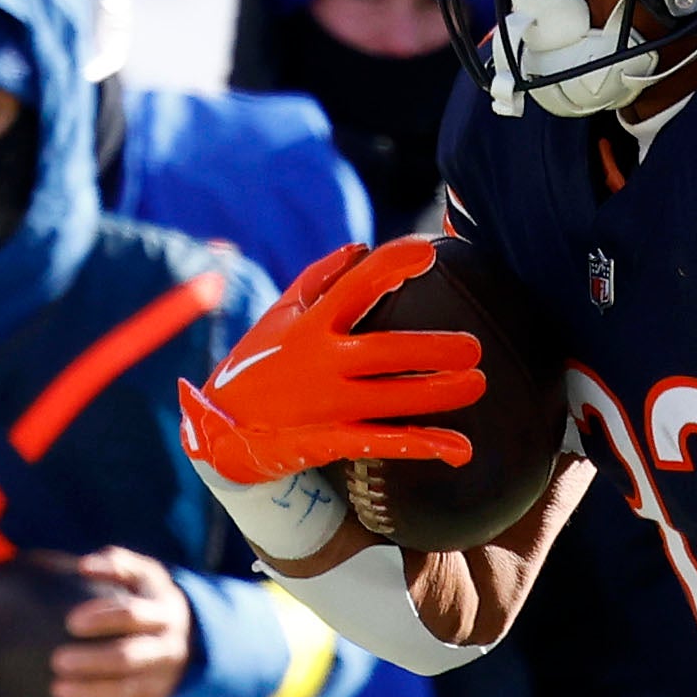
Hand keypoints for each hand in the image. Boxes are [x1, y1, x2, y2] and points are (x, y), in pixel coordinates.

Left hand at [48, 550, 193, 696]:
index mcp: (163, 614)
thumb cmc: (151, 599)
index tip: (71, 621)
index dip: (104, 618)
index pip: (134, 615)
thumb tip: (85, 565)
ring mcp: (160, 679)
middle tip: (58, 660)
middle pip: (131, 657)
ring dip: (92, 692)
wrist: (194, 639)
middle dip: (95, 660)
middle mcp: (165, 648)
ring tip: (57, 689)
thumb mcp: (145, 575)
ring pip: (127, 690)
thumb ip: (118, 564)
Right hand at [177, 239, 482, 488]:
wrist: (219, 429)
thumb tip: (360, 247)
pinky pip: (384, 442)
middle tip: (474, 346)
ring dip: (439, 393)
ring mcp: (327, 404)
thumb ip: (319, 279)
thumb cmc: (257, 362)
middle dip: (432, 349)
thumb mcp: (280, 316)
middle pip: (385, 352)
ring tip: (476, 383)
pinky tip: (460, 448)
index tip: (428, 251)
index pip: (353, 287)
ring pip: (392, 399)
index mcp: (309, 326)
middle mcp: (319, 363)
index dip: (389, 267)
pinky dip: (423, 445)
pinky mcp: (331, 440)